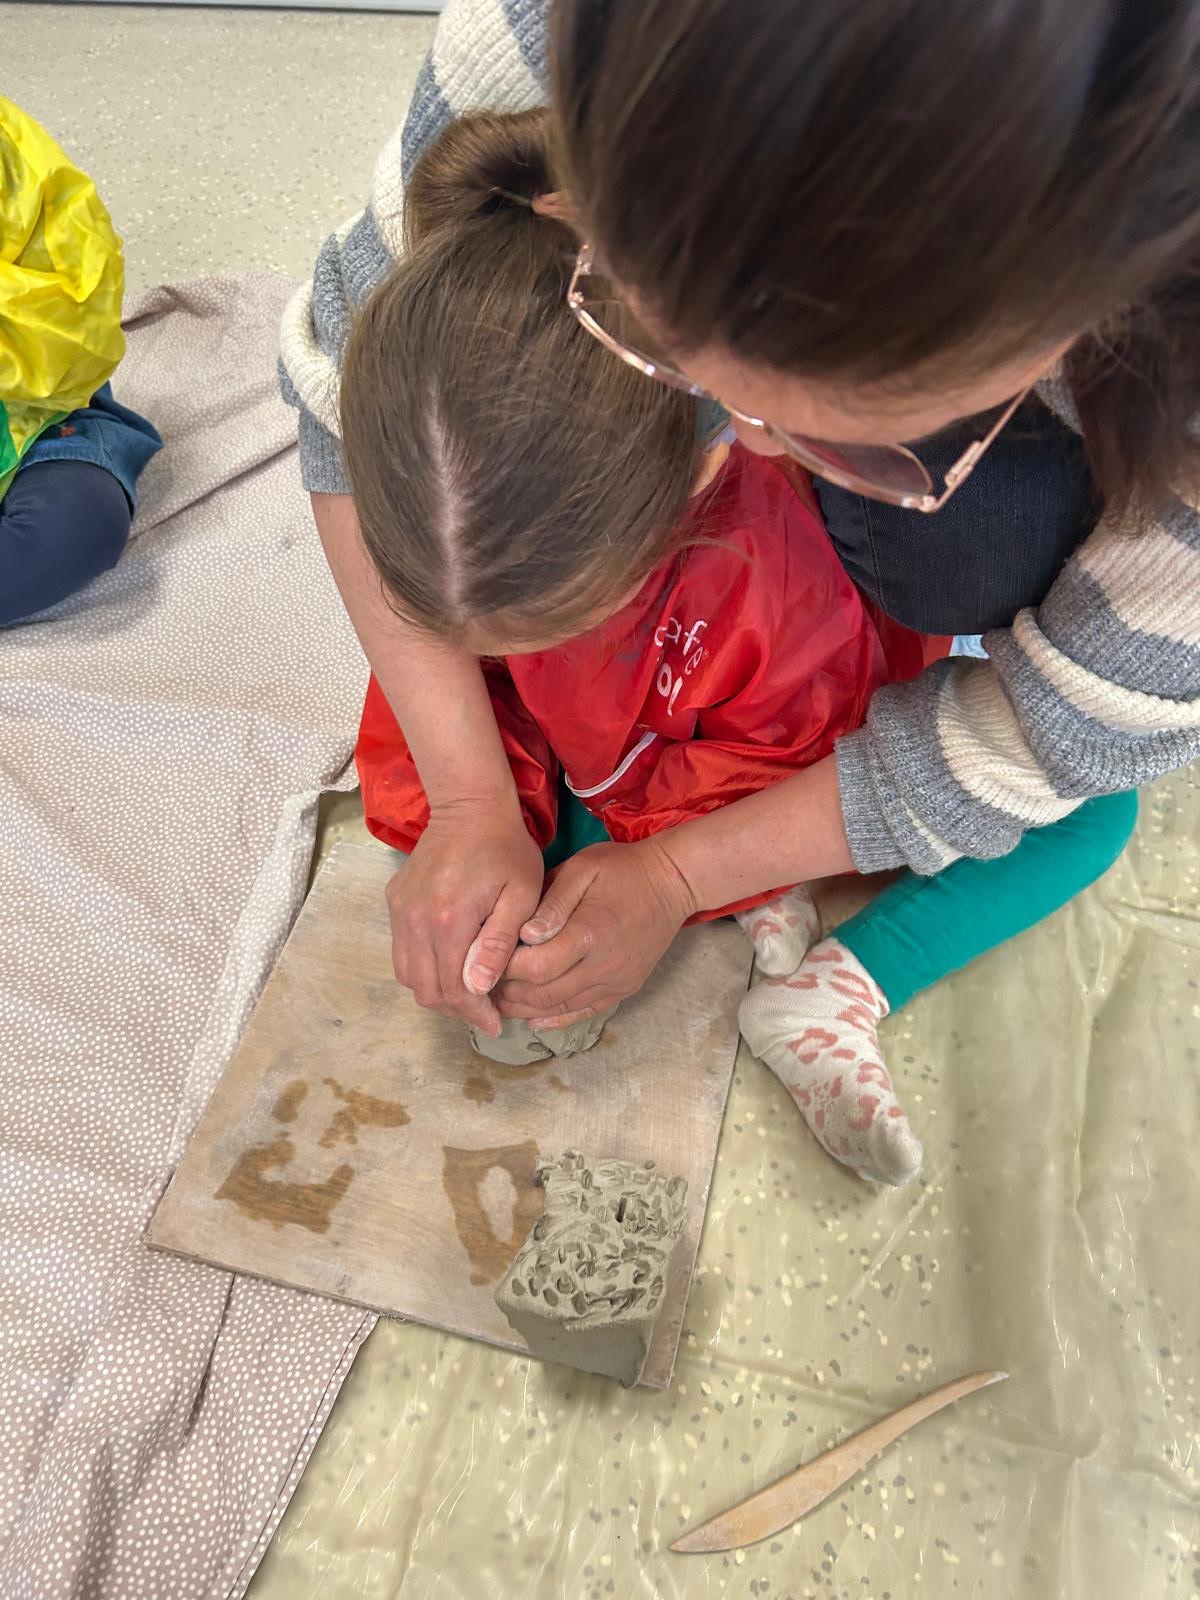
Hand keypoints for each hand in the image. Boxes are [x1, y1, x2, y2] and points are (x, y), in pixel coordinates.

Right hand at [387, 799, 543, 1034]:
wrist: (470, 807)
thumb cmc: (506, 850)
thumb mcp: (521, 895)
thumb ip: (499, 942)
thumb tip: (479, 987)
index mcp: (449, 920)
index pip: (453, 989)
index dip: (474, 1013)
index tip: (496, 1022)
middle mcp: (415, 920)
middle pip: (426, 989)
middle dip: (456, 1009)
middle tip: (484, 1011)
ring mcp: (400, 911)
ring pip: (408, 975)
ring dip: (437, 991)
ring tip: (468, 992)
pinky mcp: (395, 901)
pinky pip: (402, 951)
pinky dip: (423, 968)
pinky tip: (450, 963)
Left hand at [493, 837, 697, 1026]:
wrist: (672, 883)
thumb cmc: (622, 869)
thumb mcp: (582, 869)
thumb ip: (551, 902)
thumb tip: (524, 935)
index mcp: (589, 934)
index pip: (534, 967)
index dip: (505, 968)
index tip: (488, 959)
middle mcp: (603, 966)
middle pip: (543, 994)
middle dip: (509, 992)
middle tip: (485, 983)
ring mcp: (616, 981)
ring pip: (561, 1008)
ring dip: (526, 1008)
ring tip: (500, 1001)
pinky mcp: (625, 988)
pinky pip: (585, 1012)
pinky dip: (557, 1019)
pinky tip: (534, 1019)